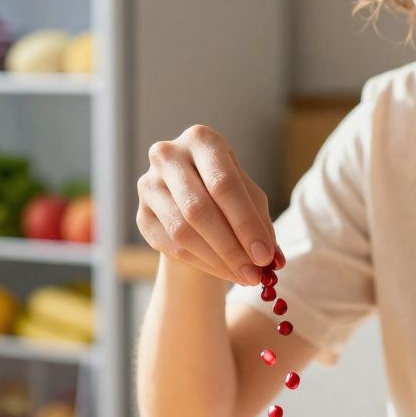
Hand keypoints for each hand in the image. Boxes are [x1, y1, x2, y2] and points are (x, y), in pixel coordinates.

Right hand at [137, 124, 284, 284]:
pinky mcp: (142, 215)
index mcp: (201, 140)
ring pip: (183, 231)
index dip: (246, 223)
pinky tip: (223, 271)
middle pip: (199, 209)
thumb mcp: (250, 199)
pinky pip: (171, 246)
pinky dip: (202, 263)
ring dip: (217, 260)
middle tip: (255, 274)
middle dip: (231, 247)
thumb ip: (261, 224)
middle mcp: (169, 156)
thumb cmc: (229, 195)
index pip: (223, 183)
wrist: (193, 202)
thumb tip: (272, 260)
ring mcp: (149, 184)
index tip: (265, 256)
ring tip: (243, 276)